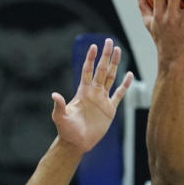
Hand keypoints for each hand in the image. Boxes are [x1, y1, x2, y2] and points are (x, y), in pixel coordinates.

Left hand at [51, 37, 133, 152]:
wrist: (77, 143)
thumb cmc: (66, 130)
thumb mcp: (60, 117)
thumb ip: (59, 105)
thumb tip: (54, 95)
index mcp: (82, 91)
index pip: (87, 71)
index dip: (90, 59)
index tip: (94, 46)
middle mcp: (93, 92)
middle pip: (101, 70)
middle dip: (105, 56)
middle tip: (109, 41)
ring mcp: (102, 99)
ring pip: (110, 77)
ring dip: (114, 64)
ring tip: (118, 50)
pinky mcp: (110, 109)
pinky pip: (119, 94)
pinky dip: (125, 85)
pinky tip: (129, 75)